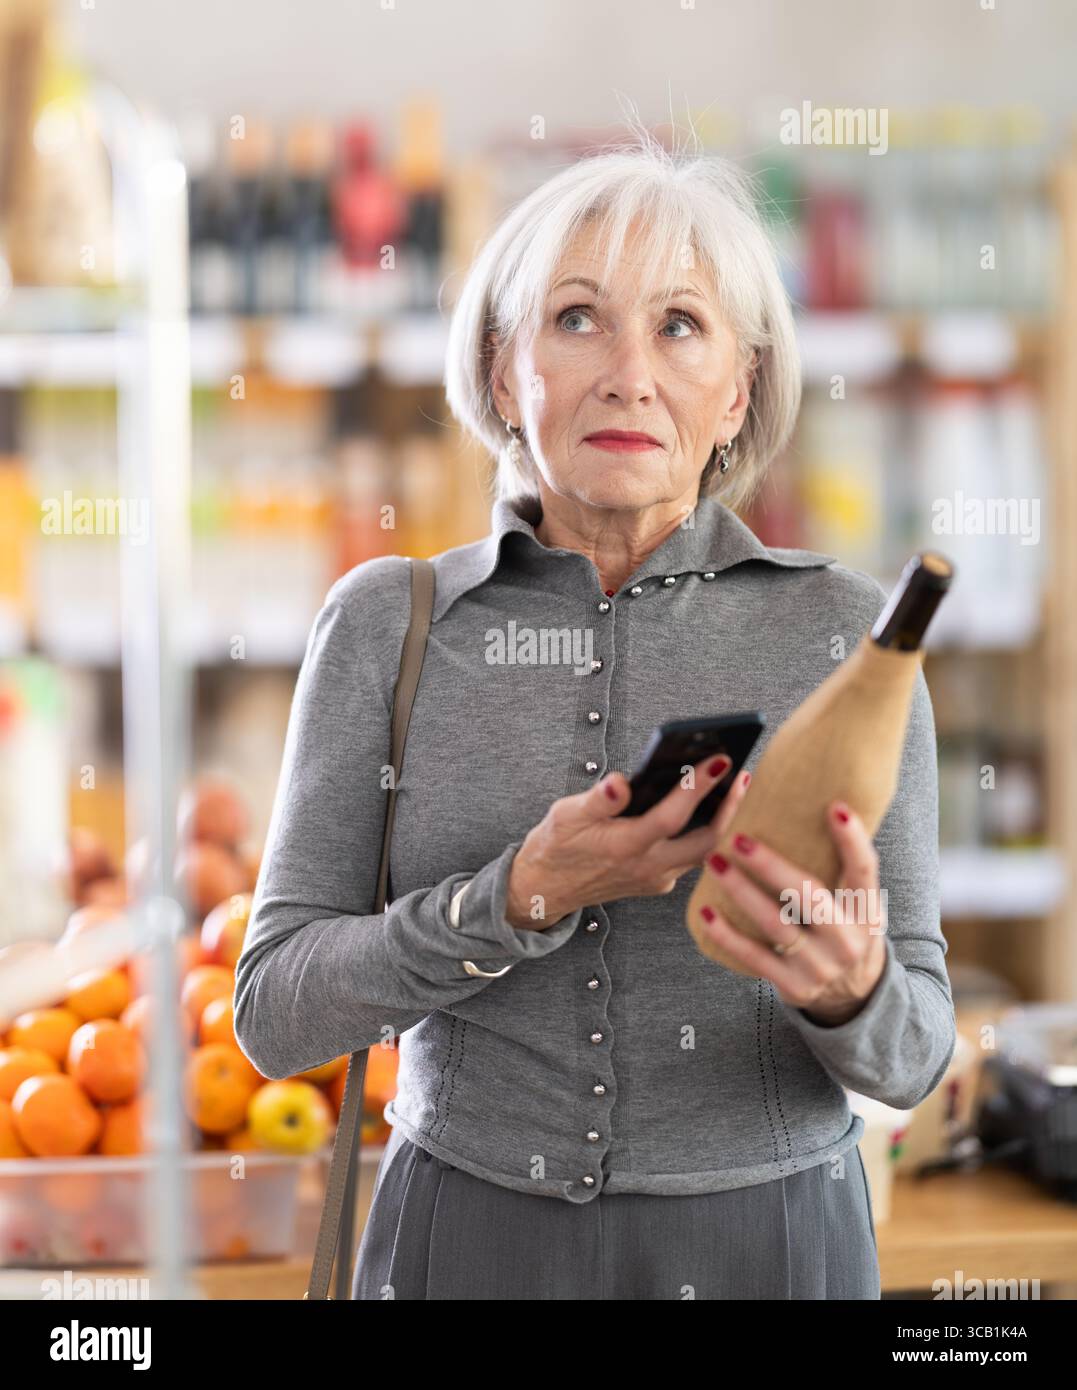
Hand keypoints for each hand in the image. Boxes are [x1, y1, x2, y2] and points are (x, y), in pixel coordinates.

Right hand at [506, 754, 751, 929]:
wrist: (546, 888)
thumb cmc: (555, 847)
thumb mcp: (565, 816)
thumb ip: (597, 801)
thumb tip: (620, 783)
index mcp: (624, 847)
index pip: (671, 816)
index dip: (698, 788)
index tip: (720, 760)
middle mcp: (647, 867)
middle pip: (706, 841)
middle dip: (731, 807)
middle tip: (744, 774)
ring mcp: (656, 878)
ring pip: (705, 853)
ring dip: (725, 821)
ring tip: (737, 787)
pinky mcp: (659, 882)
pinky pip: (694, 860)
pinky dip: (710, 835)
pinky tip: (715, 811)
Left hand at [695, 801, 887, 1024]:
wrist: (853, 995)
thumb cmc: (844, 930)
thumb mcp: (857, 905)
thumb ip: (839, 869)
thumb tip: (811, 806)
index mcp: (867, 911)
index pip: (864, 871)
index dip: (852, 841)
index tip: (835, 807)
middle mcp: (848, 940)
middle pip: (809, 896)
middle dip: (772, 866)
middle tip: (739, 839)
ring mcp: (821, 966)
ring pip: (776, 925)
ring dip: (741, 892)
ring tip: (715, 863)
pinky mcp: (795, 985)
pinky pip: (755, 957)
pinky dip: (727, 935)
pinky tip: (706, 911)